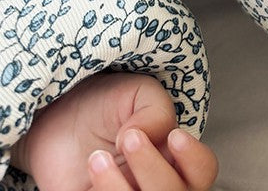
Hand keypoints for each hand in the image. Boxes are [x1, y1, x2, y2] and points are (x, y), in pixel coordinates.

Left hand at [10, 71, 217, 190]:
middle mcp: (155, 184)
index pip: (203, 171)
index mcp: (174, 156)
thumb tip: (146, 140)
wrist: (57, 117)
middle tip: (127, 138)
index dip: (194, 159)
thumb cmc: (104, 103)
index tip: (173, 137)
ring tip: (96, 159)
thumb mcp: (137, 92)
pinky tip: (86, 181)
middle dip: (151, 168)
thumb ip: (155, 112)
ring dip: (118, 188)